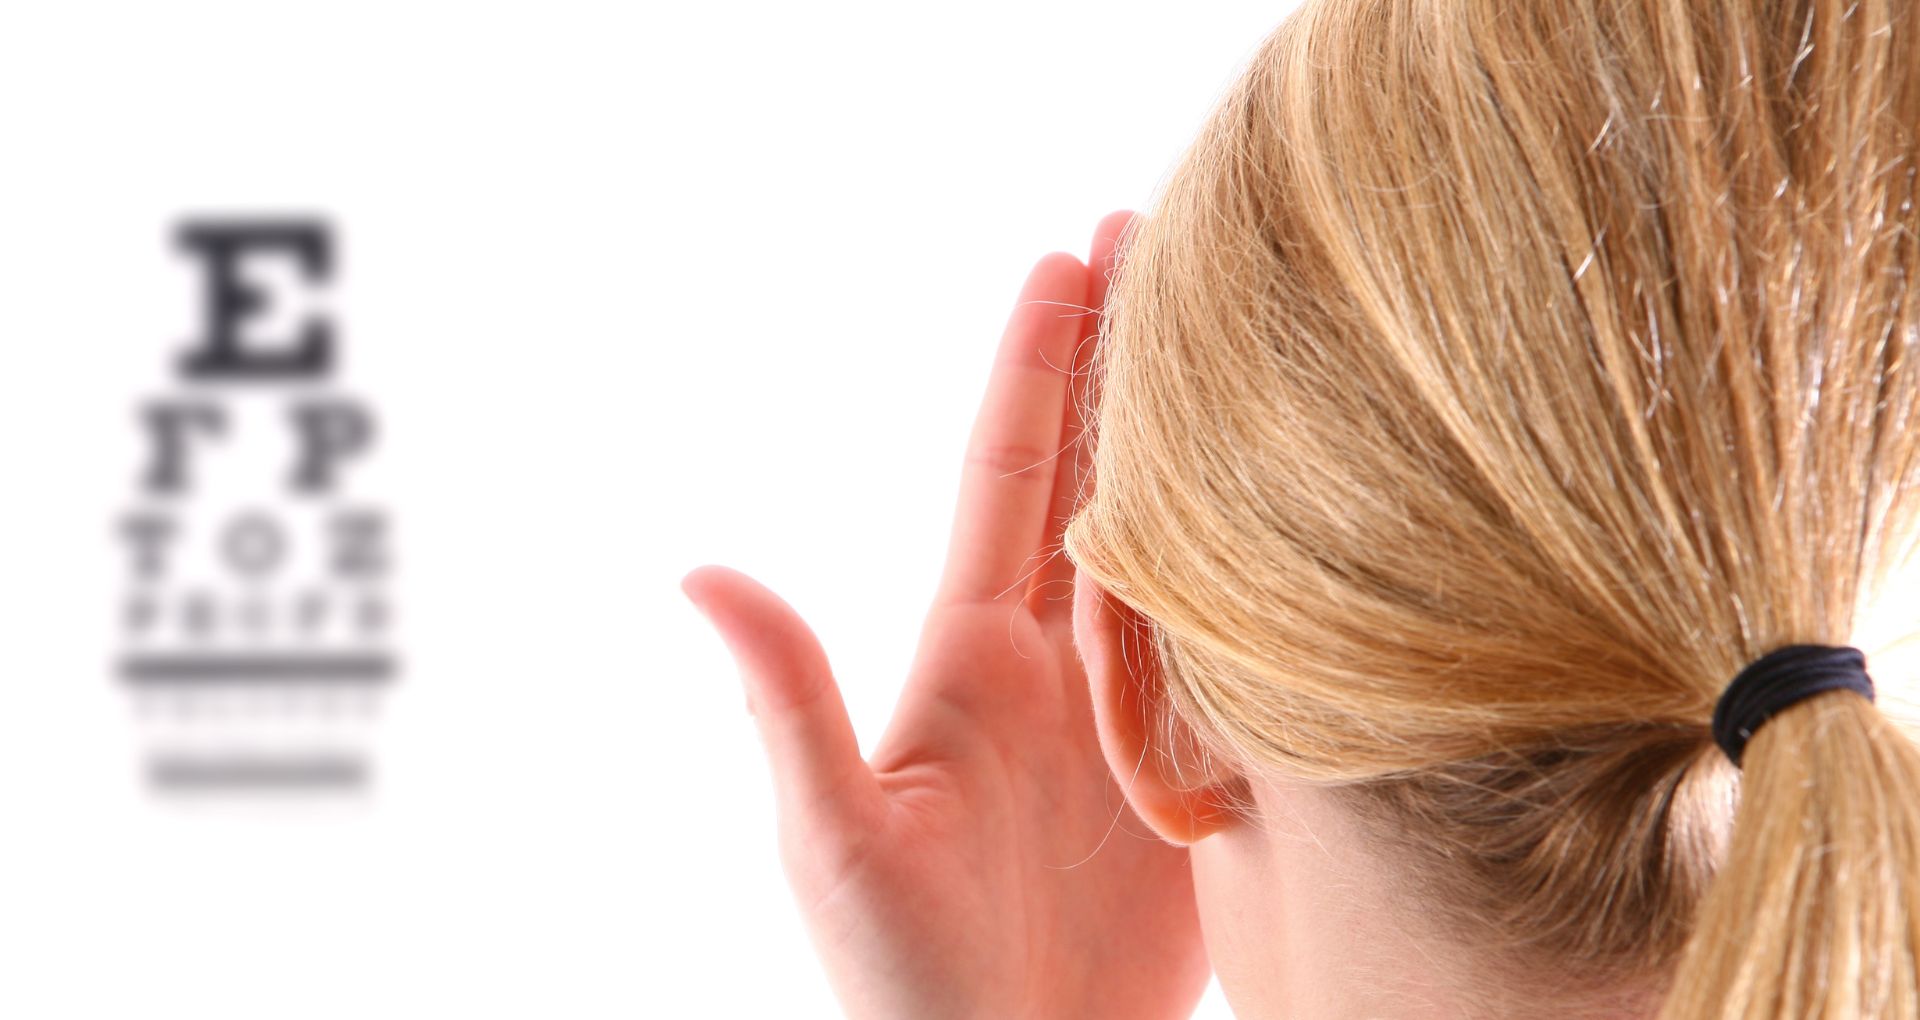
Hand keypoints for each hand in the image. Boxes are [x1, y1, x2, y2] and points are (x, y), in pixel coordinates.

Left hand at [681, 211, 1209, 1019]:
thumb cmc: (905, 983)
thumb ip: (788, 703)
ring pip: (1175, 542)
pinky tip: (1314, 506)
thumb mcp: (836, 838)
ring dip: (1202, 438)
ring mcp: (1130, 711)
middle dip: (1124, 357)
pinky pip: (1247, 645)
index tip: (1067, 255)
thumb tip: (699, 577)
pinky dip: (1275, 567)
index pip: (1010, 474)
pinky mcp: (1198, 771)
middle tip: (1168, 237)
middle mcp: (1054, 663)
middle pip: (1098, 476)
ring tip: (1248, 338)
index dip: (1036, 363)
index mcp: (972, 658)